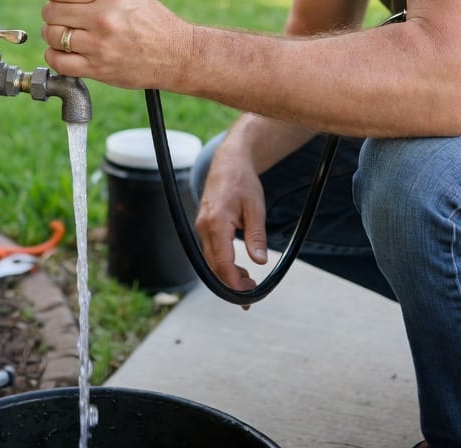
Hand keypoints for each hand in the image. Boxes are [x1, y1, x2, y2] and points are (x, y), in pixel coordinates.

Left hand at [41, 0, 192, 90]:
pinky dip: (55, 55)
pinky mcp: (97, 69)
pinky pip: (59, 62)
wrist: (177, 55)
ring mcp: (98, 46)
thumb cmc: (157, 23)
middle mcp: (102, 19)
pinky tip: (63, 51)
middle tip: (60, 14)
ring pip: (52, 35)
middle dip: (53, 11)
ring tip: (62, 32)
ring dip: (53, 33)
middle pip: (52, 11)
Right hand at [195, 138, 267, 301]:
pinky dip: (223, 264)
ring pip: (211, 261)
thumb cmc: (242, 181)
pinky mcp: (204, 227)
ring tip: (248, 282)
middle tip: (251, 296)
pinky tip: (238, 269)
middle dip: (230, 284)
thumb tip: (259, 261)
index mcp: (215, 222)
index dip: (232, 283)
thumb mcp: (255, 208)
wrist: (228, 162)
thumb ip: (256, 235)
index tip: (246, 297)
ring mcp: (201, 227)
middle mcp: (203, 227)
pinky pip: (211, 252)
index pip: (221, 262)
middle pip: (213, 266)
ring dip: (227, 275)